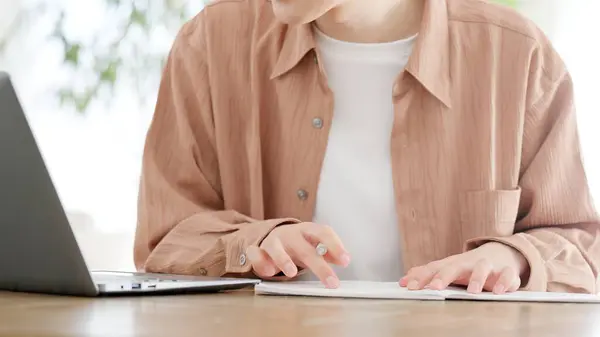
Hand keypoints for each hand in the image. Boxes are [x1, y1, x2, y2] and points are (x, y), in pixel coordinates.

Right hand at [246, 223, 350, 287]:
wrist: (271, 237)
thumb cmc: (298, 244)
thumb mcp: (314, 245)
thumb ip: (329, 252)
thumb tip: (344, 260)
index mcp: (307, 230)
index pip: (323, 233)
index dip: (335, 246)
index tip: (345, 261)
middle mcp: (290, 234)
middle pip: (305, 248)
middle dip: (319, 266)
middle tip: (332, 282)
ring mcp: (273, 242)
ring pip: (276, 248)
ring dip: (283, 260)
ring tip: (292, 273)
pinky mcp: (258, 250)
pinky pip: (255, 254)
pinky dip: (260, 262)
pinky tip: (267, 272)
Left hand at [400, 242, 528, 293]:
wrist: (501, 253)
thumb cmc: (469, 265)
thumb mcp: (449, 268)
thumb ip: (427, 275)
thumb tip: (404, 280)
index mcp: (452, 264)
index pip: (433, 269)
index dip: (421, 278)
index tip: (410, 287)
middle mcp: (468, 263)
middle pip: (454, 267)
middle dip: (443, 276)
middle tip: (434, 288)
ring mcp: (488, 266)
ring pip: (482, 268)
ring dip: (477, 279)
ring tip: (472, 292)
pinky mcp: (506, 272)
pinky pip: (507, 276)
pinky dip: (504, 282)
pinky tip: (498, 291)